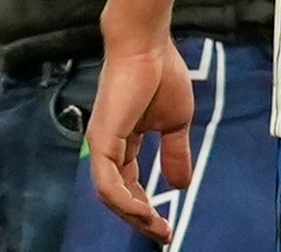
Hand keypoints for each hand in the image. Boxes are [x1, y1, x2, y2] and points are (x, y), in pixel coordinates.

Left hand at [85, 30, 192, 245]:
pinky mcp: (102, 138)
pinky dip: (124, 201)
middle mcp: (107, 146)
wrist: (148, 46)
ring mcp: (101, 142)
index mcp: (124, 142)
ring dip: (133, 216)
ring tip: (157, 228)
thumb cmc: (160, 75)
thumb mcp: (174, 125)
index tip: (168, 226)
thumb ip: (174, 154)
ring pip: (109, 194)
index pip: (128, 185)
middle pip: (116, 195)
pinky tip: (144, 211)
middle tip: (163, 235)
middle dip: (139, 220)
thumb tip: (179, 185)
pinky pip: (107, 181)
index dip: (146, 208)